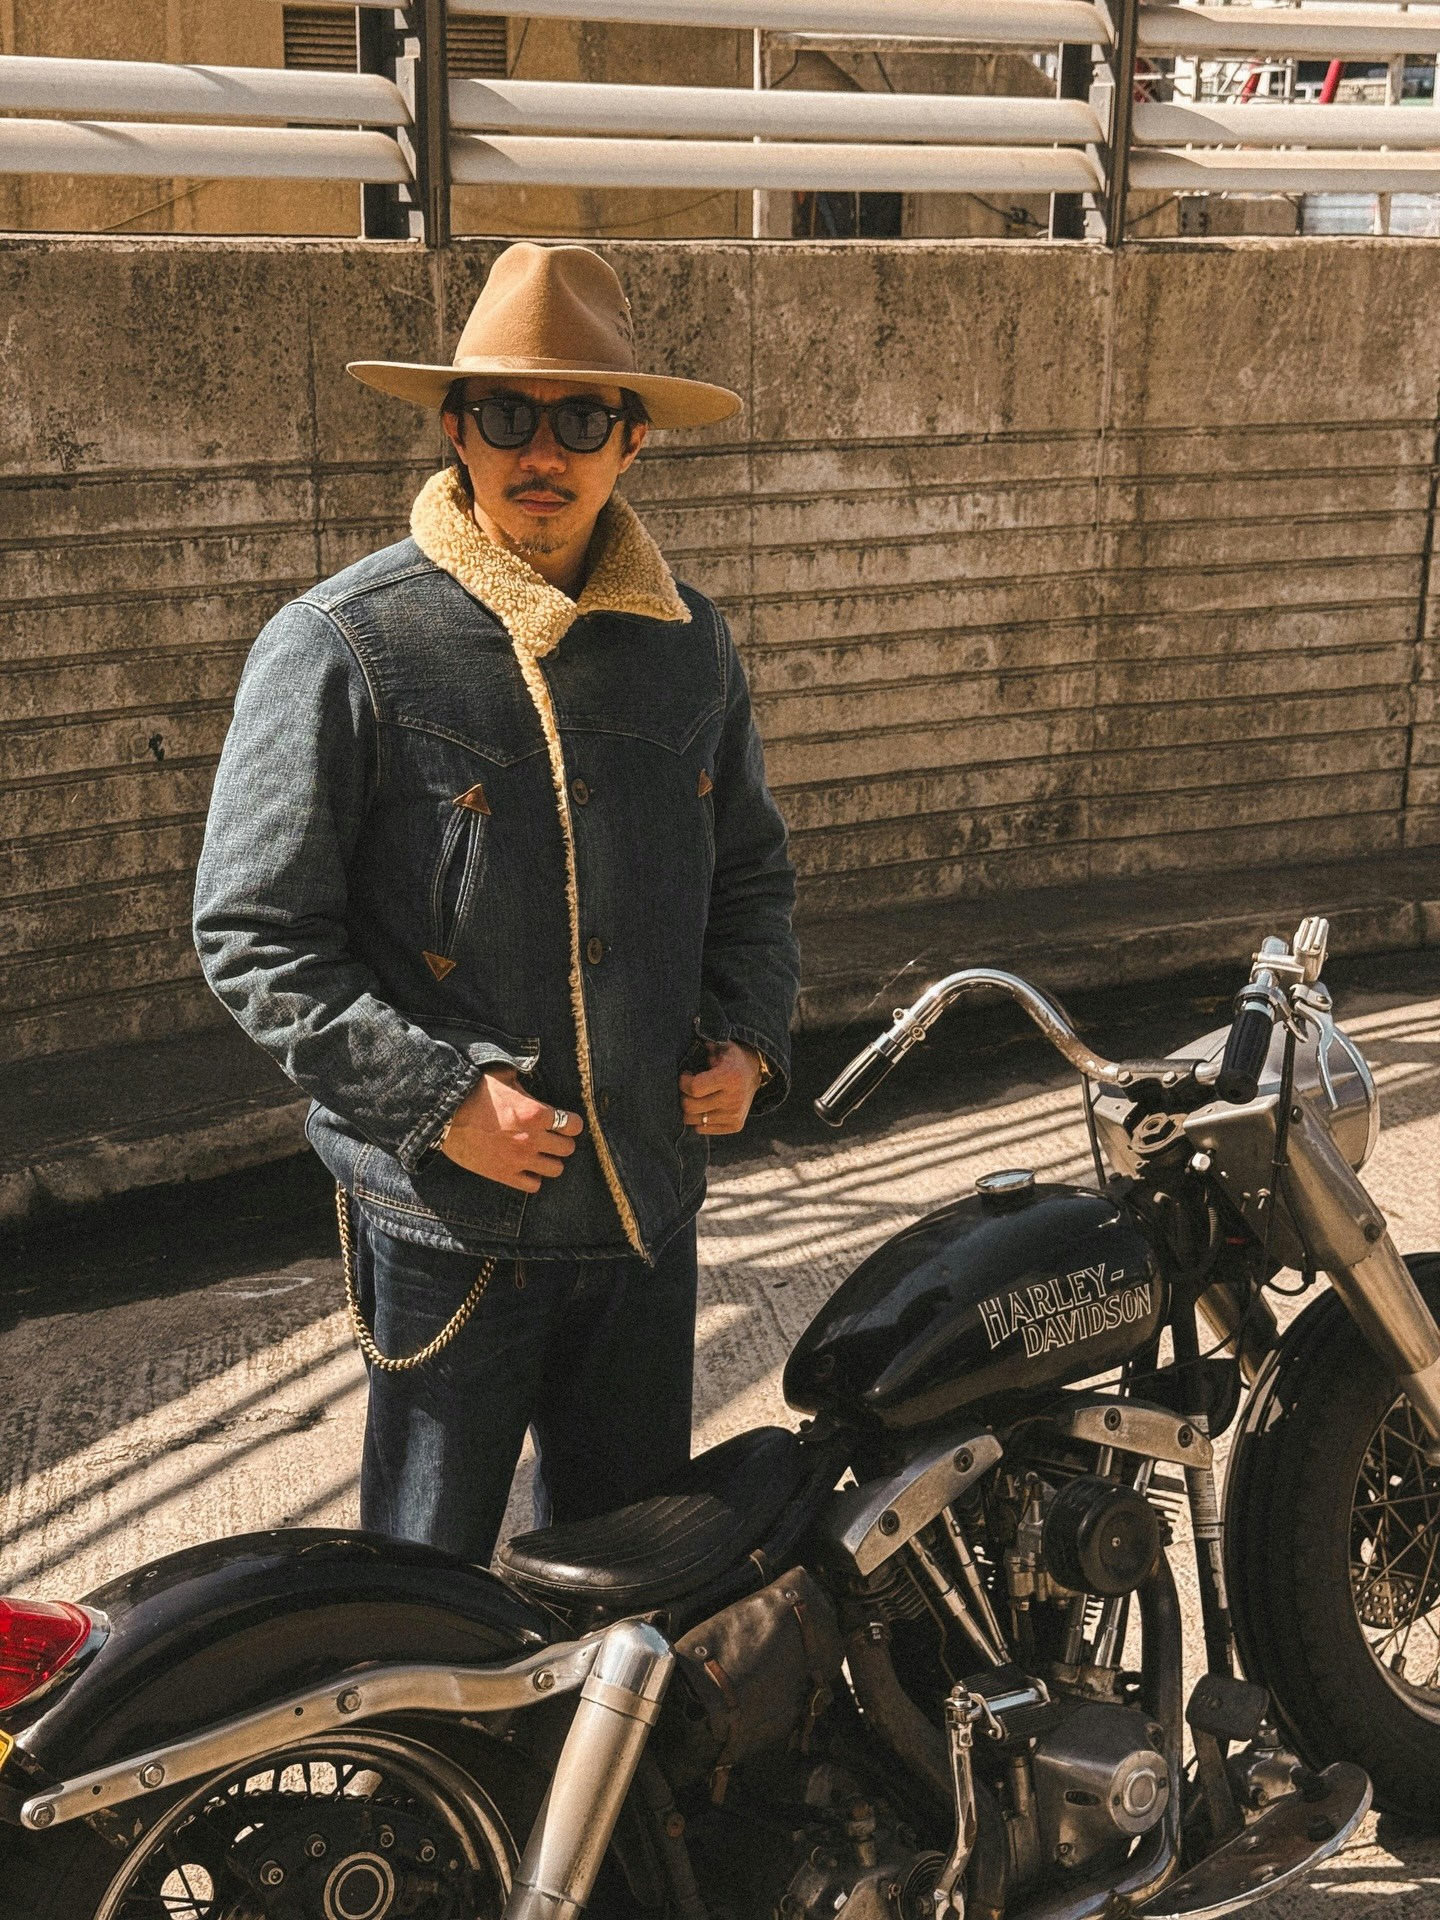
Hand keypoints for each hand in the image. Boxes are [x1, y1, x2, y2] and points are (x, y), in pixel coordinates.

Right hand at [438, 1068, 583, 1191]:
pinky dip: (533, 1178)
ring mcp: (519, 1160)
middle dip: (562, 1141)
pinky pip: (533, 1186)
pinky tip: (525, 1168)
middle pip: (567, 1148)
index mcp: (536, 1113)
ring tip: (540, 1154)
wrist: (444, 1115)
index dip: (571, 1123)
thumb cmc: (473, 1092)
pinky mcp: (503, 1175)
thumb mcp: (503, 1077)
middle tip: (551, 1137)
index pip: (573, 1125)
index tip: (566, 1122)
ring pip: (556, 1169)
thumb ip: (524, 1085)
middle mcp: (532, 1139)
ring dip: (550, 1161)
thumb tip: (528, 1082)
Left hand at [680, 1040, 762, 1136]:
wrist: (754, 1073)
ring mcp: (735, 1115)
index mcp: (730, 1077)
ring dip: (689, 1110)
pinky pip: (702, 1129)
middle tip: (688, 1088)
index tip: (686, 1075)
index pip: (694, 1088)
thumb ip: (704, 1046)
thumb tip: (688, 1039)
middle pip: (691, 1107)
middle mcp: (734, 1099)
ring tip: (695, 1097)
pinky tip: (705, 1106)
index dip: (684, 1082)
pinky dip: (699, 1119)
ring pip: (694, 1121)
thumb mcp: (720, 1046)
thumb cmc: (730, 1058)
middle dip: (683, 1096)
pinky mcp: (735, 1125)